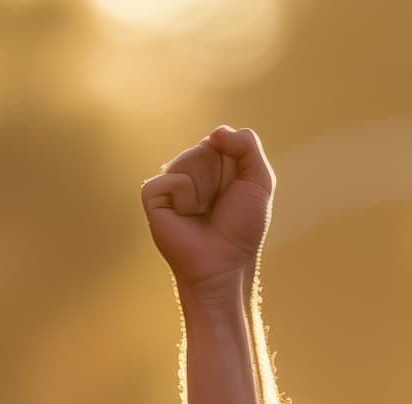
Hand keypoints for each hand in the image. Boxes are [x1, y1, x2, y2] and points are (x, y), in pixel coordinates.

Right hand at [141, 125, 275, 294]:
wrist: (223, 264)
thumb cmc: (242, 229)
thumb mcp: (258, 182)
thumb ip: (248, 147)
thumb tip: (218, 131)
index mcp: (214, 165)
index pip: (221, 140)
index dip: (235, 163)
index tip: (237, 190)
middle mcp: (190, 170)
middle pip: (206, 147)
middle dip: (222, 176)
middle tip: (220, 205)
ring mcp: (170, 182)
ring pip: (190, 160)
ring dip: (206, 188)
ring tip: (203, 212)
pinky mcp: (152, 195)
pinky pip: (172, 179)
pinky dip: (185, 198)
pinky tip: (186, 216)